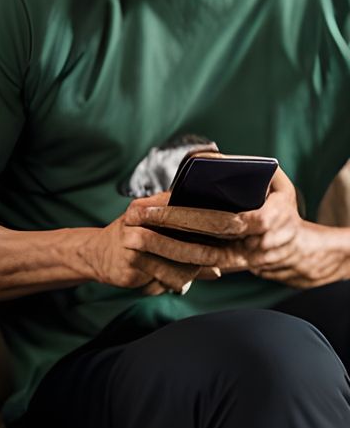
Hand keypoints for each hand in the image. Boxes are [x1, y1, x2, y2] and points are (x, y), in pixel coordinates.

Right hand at [85, 194, 228, 295]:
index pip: (184, 202)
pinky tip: (180, 282)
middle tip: (238, 235)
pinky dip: (180, 280)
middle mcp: (139, 217)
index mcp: (149, 203)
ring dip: (201, 260)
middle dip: (213, 228)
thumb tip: (226, 245)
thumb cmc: (138, 241)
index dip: (213, 212)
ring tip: (215, 265)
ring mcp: (133, 238)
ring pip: (179, 251)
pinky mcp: (130, 262)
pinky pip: (168, 273)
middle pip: (182, 219)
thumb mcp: (160, 230)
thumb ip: (189, 235)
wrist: (98, 255)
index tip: (239, 221)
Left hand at [136, 166, 347, 289]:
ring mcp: (241, 262)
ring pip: (197, 260)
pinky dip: (171, 260)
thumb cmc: (280, 204)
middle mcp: (254, 246)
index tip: (163, 204)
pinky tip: (145, 247)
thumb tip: (205, 158)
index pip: (225, 220)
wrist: (297, 246)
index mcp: (267, 221)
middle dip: (167, 229)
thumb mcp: (276, 181)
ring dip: (162, 249)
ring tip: (131, 235)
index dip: (193, 216)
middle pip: (204, 241)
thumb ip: (248, 168)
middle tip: (134, 216)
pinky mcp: (229, 269)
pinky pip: (197, 268)